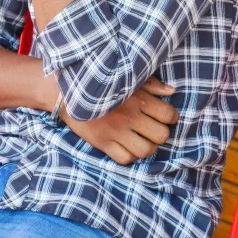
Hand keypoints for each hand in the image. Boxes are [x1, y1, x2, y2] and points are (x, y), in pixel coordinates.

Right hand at [59, 77, 178, 164]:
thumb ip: (151, 85)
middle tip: (154, 128)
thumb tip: (171, 91)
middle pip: (161, 135)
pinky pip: (126, 159)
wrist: (66, 92)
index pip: (168, 115)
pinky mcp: (103, 144)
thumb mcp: (127, 78)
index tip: (167, 116)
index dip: (172, 117)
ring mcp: (116, 133)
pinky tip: (128, 146)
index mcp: (137, 99)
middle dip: (161, 133)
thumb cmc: (100, 83)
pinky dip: (130, 155)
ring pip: (146, 151)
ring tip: (143, 139)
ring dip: (148, 146)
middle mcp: (129, 117)